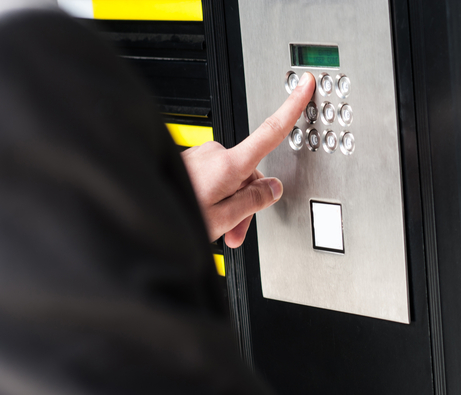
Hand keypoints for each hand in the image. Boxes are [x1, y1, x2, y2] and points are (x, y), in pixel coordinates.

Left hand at [181, 71, 315, 246]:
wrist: (144, 208)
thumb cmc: (178, 212)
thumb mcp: (225, 217)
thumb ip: (254, 200)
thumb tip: (272, 188)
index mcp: (229, 164)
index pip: (271, 132)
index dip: (291, 107)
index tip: (303, 87)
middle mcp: (215, 154)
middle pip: (250, 175)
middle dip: (248, 202)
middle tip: (237, 229)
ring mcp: (201, 156)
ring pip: (231, 181)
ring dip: (230, 204)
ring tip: (218, 228)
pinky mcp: (190, 163)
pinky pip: (214, 180)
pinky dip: (215, 198)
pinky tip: (205, 215)